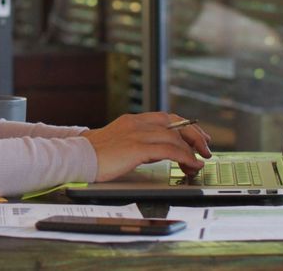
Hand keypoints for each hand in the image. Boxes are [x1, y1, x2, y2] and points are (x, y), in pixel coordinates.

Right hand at [81, 112, 211, 181]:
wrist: (75, 158)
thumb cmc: (92, 155)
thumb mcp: (118, 144)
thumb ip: (138, 144)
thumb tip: (158, 153)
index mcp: (131, 121)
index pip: (166, 117)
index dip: (185, 127)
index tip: (196, 137)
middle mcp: (136, 123)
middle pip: (175, 123)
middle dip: (195, 135)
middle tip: (207, 148)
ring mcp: (136, 134)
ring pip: (175, 136)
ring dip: (192, 150)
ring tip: (199, 162)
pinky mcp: (136, 148)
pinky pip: (169, 150)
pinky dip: (185, 157)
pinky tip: (191, 165)